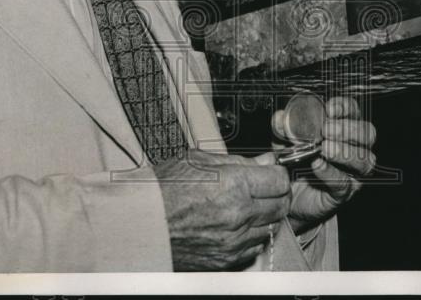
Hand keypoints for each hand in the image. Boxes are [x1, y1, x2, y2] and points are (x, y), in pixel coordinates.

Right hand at [154, 149, 290, 270]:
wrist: (139, 224)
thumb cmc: (162, 190)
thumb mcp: (199, 161)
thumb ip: (239, 161)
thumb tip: (265, 161)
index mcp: (233, 184)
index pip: (279, 180)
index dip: (276, 174)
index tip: (271, 173)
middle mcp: (238, 214)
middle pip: (281, 205)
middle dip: (276, 194)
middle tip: (264, 188)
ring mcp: (234, 240)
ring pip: (271, 227)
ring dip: (265, 216)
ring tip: (246, 207)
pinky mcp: (227, 259)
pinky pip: (254, 247)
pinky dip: (251, 236)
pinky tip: (236, 225)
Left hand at [272, 96, 376, 234]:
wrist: (286, 194)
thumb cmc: (292, 160)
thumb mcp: (284, 139)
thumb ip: (282, 127)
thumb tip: (280, 117)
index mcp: (343, 128)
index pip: (354, 111)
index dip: (345, 108)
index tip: (329, 109)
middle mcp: (355, 148)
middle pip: (367, 133)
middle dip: (348, 129)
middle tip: (326, 130)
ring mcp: (353, 172)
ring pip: (364, 160)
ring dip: (345, 151)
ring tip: (324, 148)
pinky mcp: (344, 193)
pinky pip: (344, 183)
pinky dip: (330, 172)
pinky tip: (317, 165)